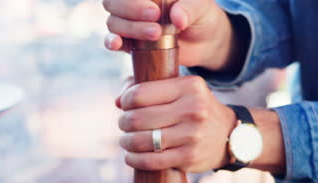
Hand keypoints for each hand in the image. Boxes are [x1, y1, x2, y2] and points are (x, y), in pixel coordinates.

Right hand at [102, 0, 238, 70]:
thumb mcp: (202, 7)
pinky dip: (112, 42)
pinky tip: (117, 44)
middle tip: (156, 18)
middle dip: (132, 10)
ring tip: (156, 34)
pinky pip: (112, 40)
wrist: (205, 41)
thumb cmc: (202, 15)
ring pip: (114, 22)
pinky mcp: (130, 43)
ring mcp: (129, 22)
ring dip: (130, 28)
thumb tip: (177, 18)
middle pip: (113, 2)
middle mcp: (133, 3)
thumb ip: (190, 8)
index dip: (132, 0)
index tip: (155, 8)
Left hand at [117, 76, 235, 172]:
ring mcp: (192, 135)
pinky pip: (150, 161)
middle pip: (138, 118)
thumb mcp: (181, 90)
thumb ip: (149, 88)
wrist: (228, 135)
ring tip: (126, 140)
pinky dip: (134, 159)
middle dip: (124, 123)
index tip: (125, 106)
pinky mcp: (189, 157)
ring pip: (141, 141)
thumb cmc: (194, 109)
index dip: (126, 101)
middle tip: (124, 125)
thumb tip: (118, 102)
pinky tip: (131, 156)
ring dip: (126, 142)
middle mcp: (193, 109)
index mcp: (189, 87)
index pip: (140, 94)